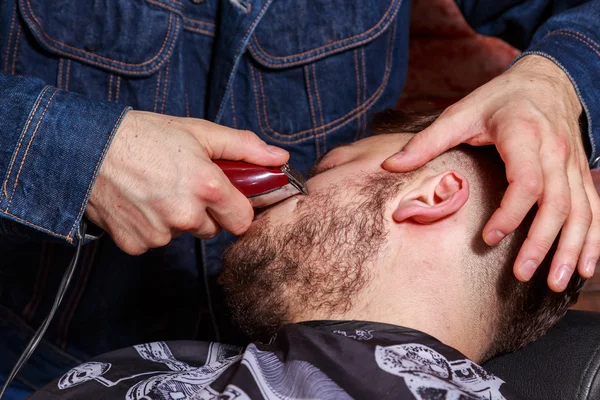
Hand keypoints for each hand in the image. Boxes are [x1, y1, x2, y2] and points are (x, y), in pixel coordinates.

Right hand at [86, 110, 288, 254]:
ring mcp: (160, 233)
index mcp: (208, 187)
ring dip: (176, 218)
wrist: (85, 148)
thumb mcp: (199, 132)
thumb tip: (280, 158)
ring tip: (156, 189)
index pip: (243, 220)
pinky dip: (151, 227)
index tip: (224, 198)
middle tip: (182, 185)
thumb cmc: (143, 135)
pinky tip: (139, 203)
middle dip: (204, 212)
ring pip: (182, 234)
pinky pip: (156, 241)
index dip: (235, 207)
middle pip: (212, 229)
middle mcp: (186, 215)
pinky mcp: (136, 244)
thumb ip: (244, 147)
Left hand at [383, 55, 599, 291]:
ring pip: (580, 211)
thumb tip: (389, 165)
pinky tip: (584, 267)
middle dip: (543, 241)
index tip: (489, 237)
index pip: (527, 180)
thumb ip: (427, 141)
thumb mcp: (460, 113)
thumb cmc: (499, 99)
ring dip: (571, 248)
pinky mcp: (581, 174)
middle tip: (523, 274)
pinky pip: (594, 209)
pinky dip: (592, 239)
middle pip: (557, 202)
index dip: (511, 212)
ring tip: (556, 282)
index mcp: (522, 135)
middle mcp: (555, 151)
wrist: (548, 80)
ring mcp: (574, 164)